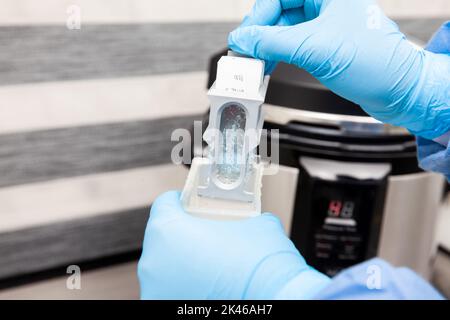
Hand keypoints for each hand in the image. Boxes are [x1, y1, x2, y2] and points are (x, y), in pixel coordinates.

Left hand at [137, 191, 329, 298]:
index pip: (165, 203)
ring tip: (211, 266)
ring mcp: (157, 289)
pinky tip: (210, 286)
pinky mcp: (165, 306)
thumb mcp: (260, 226)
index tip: (189, 205)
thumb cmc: (260, 271)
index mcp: (168, 231)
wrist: (276, 304)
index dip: (180, 201)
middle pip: (164, 237)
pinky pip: (172, 289)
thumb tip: (250, 220)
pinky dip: (186, 286)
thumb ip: (245, 217)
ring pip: (166, 267)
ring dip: (184, 263)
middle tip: (207, 236)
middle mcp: (154, 262)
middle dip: (184, 235)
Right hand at [229, 0, 449, 139]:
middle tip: (246, 51)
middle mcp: (327, 5)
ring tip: (255, 63)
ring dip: (268, 47)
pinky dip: (279, 56)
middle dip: (261, 33)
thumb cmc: (375, 63)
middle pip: (280, 12)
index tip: (244, 37)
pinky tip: (269, 65)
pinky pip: (294, 44)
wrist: (398, 92)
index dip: (258, 16)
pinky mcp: (325, 45)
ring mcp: (326, 25)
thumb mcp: (313, 48)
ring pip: (285, 29)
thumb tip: (243, 39)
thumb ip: (272, 42)